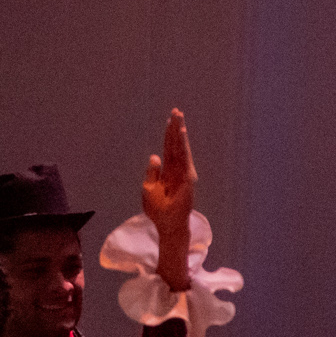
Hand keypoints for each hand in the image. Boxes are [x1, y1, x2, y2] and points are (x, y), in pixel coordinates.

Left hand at [140, 108, 196, 287]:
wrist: (167, 225)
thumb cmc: (158, 210)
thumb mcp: (148, 188)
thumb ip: (152, 172)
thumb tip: (154, 155)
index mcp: (167, 171)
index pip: (168, 149)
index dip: (168, 134)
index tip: (169, 119)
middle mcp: (177, 169)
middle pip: (175, 145)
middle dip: (175, 128)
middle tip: (176, 110)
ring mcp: (183, 173)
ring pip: (180, 148)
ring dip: (179, 132)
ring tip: (179, 117)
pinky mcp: (187, 178)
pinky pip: (184, 158)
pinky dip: (183, 146)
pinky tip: (181, 134)